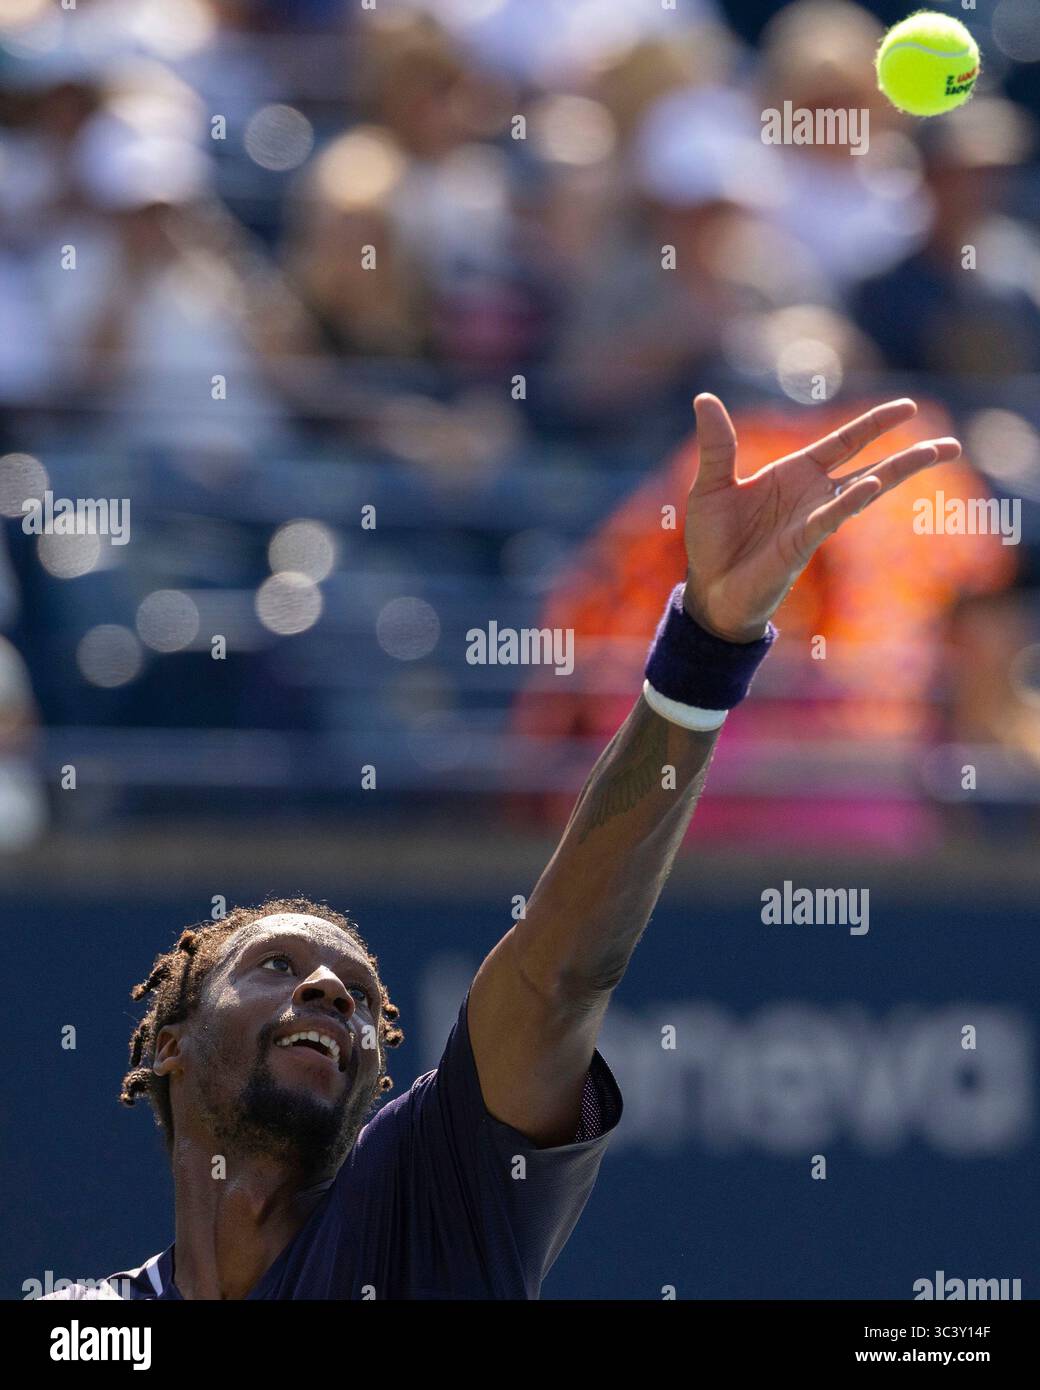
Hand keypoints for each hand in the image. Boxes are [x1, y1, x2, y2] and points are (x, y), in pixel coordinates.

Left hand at [683, 394, 960, 642]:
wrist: (709, 589)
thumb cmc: (713, 541)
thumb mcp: (711, 484)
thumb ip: (717, 443)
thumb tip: (704, 399)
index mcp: (795, 474)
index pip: (844, 442)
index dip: (873, 424)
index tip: (908, 407)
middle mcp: (812, 494)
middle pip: (871, 466)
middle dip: (908, 455)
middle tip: (951, 444)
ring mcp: (813, 519)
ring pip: (864, 491)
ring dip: (897, 472)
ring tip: (933, 454)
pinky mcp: (802, 543)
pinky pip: (831, 517)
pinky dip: (850, 500)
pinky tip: (871, 485)